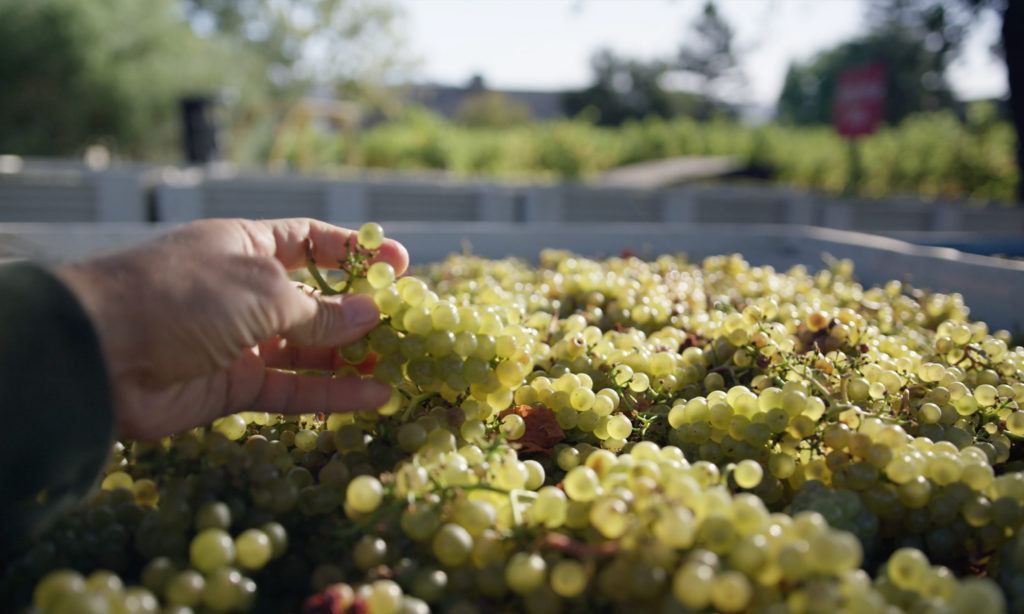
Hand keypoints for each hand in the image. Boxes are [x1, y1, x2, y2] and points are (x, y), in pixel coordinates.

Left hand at [57, 218, 408, 440]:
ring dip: (352, 357)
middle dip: (359, 311)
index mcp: (245, 247)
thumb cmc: (183, 297)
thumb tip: (371, 316)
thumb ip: (319, 311)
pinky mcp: (234, 387)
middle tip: (407, 323)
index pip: (309, 242)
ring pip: (308, 350)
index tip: (400, 264)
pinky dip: (331, 394)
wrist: (101, 354)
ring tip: (399, 363)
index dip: (355, 252)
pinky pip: (292, 389)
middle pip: (314, 300)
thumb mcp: (262, 292)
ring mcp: (240, 341)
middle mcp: (245, 291)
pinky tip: (374, 397)